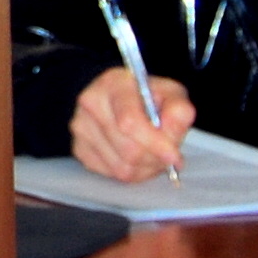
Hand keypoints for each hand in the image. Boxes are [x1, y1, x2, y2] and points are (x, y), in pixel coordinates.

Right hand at [68, 65, 195, 181]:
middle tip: (168, 156)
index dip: (155, 143)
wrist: (122, 100)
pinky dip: (131, 173)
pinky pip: (111, 174)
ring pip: (120, 167)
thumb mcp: (172, 95)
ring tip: (153, 155)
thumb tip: (173, 130)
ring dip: (145, 168)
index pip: (129, 122)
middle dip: (154, 159)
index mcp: (114, 83)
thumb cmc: (149, 98)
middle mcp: (90, 102)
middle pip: (128, 150)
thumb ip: (179, 110)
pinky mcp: (79, 147)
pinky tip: (136, 159)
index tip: (174, 156)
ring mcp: (80, 126)